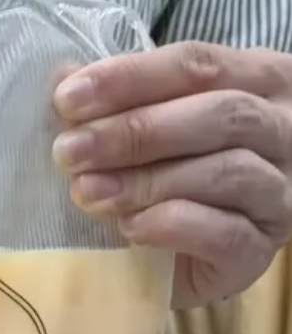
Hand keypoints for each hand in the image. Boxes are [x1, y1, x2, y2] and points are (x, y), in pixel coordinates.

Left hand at [52, 42, 291, 307]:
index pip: (197, 66)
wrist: (177, 268)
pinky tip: (131, 228)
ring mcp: (279, 194)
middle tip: (70, 153)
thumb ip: (115, 107)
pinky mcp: (259, 251)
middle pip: (219, 114)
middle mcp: (283, 131)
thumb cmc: (163, 188)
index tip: (67, 100)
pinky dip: (174, 226)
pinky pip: (225, 234)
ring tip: (89, 193)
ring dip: (148, 182)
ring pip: (227, 172)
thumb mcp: (142, 137)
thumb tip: (65, 77)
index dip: (130, 79)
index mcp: (257, 82)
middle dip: (135, 132)